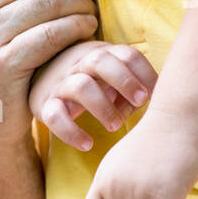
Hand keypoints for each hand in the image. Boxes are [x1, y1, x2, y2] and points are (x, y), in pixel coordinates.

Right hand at [29, 42, 157, 150]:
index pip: (126, 55)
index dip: (144, 73)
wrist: (42, 76)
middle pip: (100, 61)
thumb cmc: (95, 81)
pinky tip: (87, 145)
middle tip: (141, 101)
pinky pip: (54, 115)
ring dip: (102, 106)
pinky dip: (70, 131)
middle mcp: (80, 64)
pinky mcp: (44, 104)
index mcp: (103, 54)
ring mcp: (61, 83)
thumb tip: (154, 102)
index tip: (155, 95)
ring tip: (116, 126)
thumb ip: (134, 86)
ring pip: (79, 86)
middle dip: (124, 80)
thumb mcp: (113, 78)